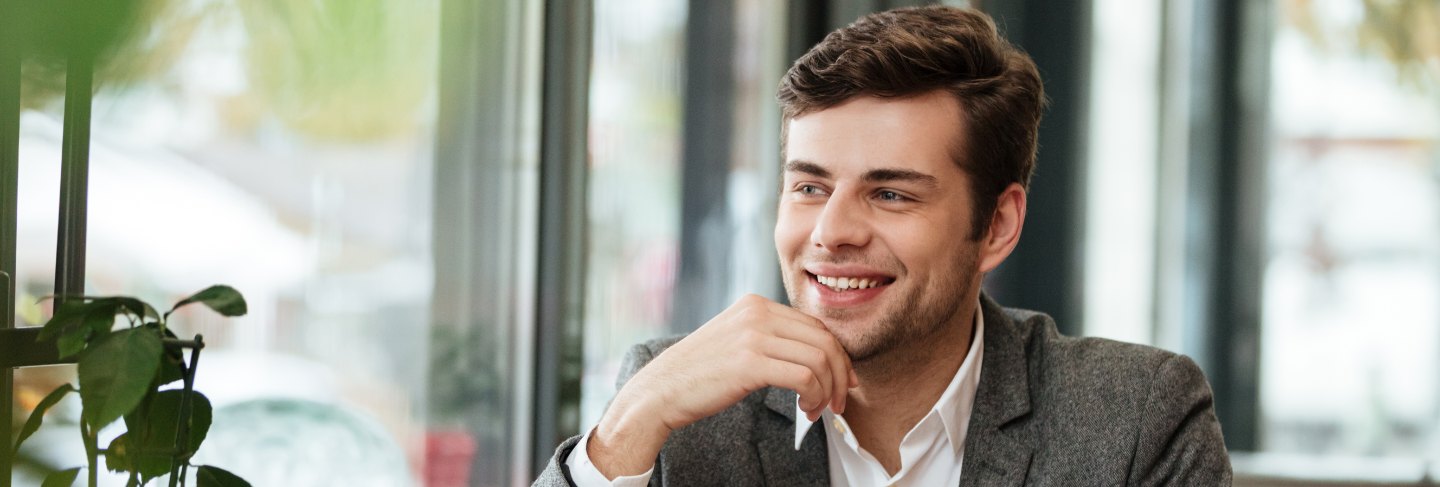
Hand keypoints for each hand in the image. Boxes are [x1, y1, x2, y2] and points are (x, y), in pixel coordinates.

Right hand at [587, 294, 855, 477]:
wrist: (660, 391)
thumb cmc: (699, 374)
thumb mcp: (737, 341)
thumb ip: (770, 338)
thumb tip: (816, 355)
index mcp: (755, 304)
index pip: (815, 324)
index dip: (837, 355)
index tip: (842, 380)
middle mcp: (756, 313)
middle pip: (823, 340)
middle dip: (840, 374)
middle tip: (840, 400)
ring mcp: (752, 335)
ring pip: (819, 359)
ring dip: (827, 390)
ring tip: (817, 409)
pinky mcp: (750, 362)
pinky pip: (804, 376)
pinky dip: (814, 397)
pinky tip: (804, 409)